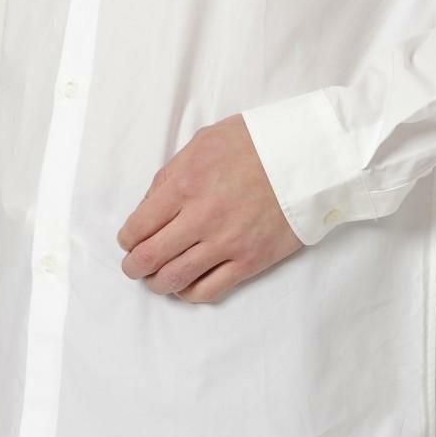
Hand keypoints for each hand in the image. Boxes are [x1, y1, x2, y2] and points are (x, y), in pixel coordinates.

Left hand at [116, 114, 303, 302]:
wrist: (308, 157)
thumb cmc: (257, 144)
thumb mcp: (204, 142)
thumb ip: (170, 174)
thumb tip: (149, 207)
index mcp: (185, 185)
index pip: (138, 227)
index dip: (127, 240)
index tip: (130, 242)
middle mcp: (201, 218)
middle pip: (150, 258)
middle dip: (134, 267)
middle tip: (135, 267)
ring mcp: (227, 243)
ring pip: (175, 279)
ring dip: (158, 284)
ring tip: (158, 279)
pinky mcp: (250, 261)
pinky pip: (210, 290)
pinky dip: (190, 294)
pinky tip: (187, 286)